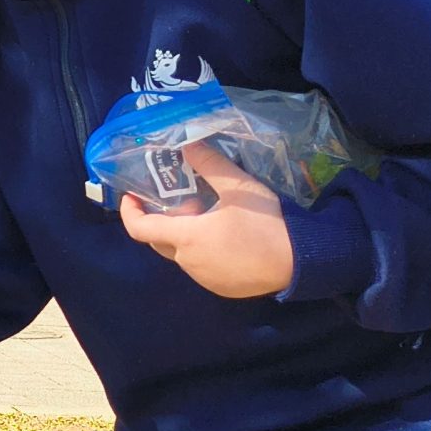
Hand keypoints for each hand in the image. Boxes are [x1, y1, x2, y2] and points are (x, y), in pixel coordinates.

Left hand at [117, 141, 295, 298]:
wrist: (301, 262)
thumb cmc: (267, 224)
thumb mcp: (239, 188)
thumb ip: (211, 165)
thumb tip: (187, 143)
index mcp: (187, 238)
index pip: (140, 228)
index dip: (129, 212)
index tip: (130, 196)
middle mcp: (188, 262)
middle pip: (159, 241)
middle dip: (161, 220)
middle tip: (178, 200)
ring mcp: (203, 278)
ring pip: (182, 254)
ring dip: (185, 235)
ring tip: (209, 215)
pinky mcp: (220, 287)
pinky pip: (201, 266)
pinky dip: (203, 250)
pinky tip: (226, 237)